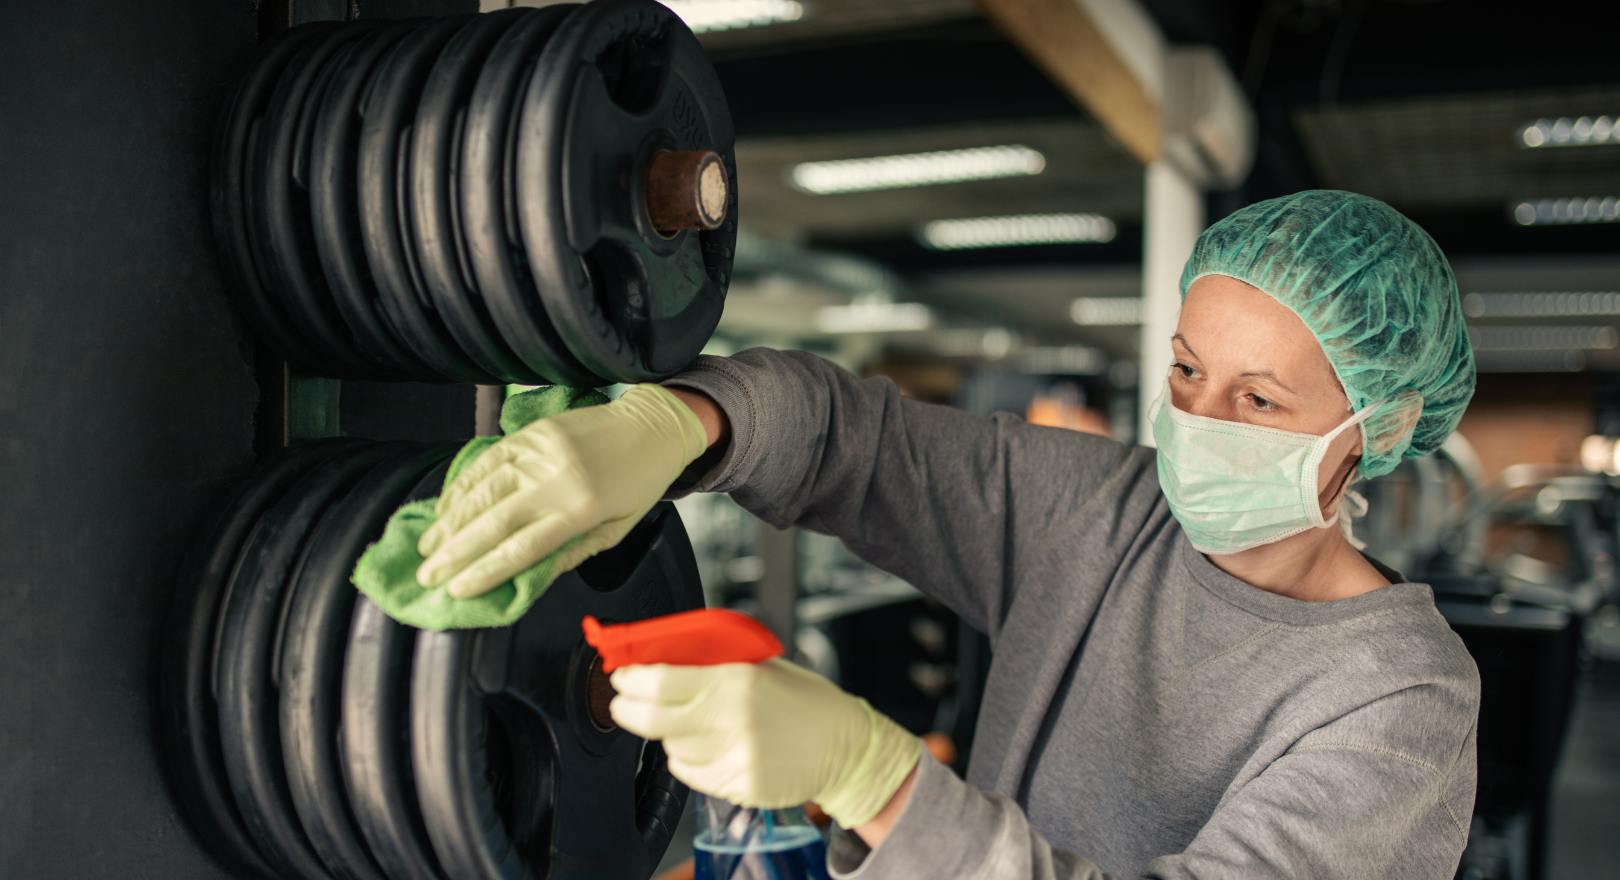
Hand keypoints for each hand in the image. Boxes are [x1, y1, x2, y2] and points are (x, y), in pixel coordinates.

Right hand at [415, 384, 708, 598]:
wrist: (651, 426)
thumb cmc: (637, 484)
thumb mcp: (615, 531)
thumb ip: (571, 554)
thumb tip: (527, 579)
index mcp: (582, 509)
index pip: (522, 549)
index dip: (485, 572)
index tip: (456, 592)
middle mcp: (556, 479)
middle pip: (493, 522)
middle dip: (454, 553)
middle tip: (426, 577)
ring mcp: (539, 451)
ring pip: (482, 490)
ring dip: (449, 522)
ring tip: (428, 547)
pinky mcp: (530, 432)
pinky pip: (486, 460)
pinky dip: (462, 485)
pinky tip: (444, 507)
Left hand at [609, 659, 921, 828]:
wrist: (846, 747)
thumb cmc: (806, 702)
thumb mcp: (762, 668)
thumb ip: (714, 666)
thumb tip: (663, 659)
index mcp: (736, 681)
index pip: (660, 680)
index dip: (630, 678)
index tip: (622, 674)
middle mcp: (730, 720)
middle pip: (651, 719)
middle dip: (627, 709)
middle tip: (623, 701)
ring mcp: (733, 756)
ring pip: (670, 748)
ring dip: (667, 735)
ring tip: (689, 723)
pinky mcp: (736, 785)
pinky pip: (690, 773)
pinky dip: (688, 759)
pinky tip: (707, 746)